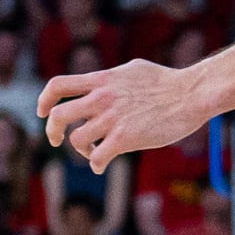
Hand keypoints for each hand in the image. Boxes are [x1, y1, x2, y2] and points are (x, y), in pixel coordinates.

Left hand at [39, 58, 206, 171]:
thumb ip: (110, 79)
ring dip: (82, 150)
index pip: (58, 85)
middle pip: (57, 116)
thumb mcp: (132, 70)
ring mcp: (112, 118)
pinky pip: (97, 157)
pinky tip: (102, 164)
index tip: (42, 112)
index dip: (44, 100)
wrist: (191, 94)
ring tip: (94, 151)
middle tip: (56, 140)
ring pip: (77, 140)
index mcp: (101, 80)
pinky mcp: (125, 138)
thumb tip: (99, 83)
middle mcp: (101, 98)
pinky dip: (96, 164)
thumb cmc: (167, 82)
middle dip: (51, 131)